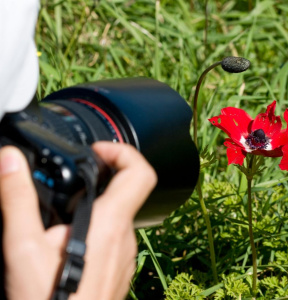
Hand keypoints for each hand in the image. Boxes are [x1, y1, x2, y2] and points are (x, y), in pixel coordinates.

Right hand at [0, 142, 156, 299]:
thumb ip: (18, 199)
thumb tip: (11, 161)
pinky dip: (96, 232)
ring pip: (117, 217)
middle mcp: (125, 237)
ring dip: (94, 210)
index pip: (139, 172)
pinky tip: (70, 248)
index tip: (98, 151)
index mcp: (110, 223)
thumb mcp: (24, 247)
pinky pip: (114, 239)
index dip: (123, 152)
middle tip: (70, 187)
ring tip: (62, 222)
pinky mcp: (121, 268)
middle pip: (125, 192)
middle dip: (97, 183)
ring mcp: (126, 255)